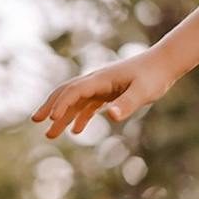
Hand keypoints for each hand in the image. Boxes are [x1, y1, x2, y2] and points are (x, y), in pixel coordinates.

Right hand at [36, 49, 168, 141]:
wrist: (163, 63)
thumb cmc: (154, 76)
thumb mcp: (143, 92)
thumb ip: (127, 103)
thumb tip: (110, 115)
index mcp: (101, 79)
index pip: (75, 91)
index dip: (62, 104)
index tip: (52, 119)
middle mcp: (97, 81)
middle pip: (67, 92)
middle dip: (51, 107)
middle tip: (35, 121)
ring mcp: (101, 87)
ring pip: (75, 101)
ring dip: (62, 116)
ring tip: (50, 134)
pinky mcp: (108, 92)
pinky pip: (89, 105)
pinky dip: (80, 117)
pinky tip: (76, 131)